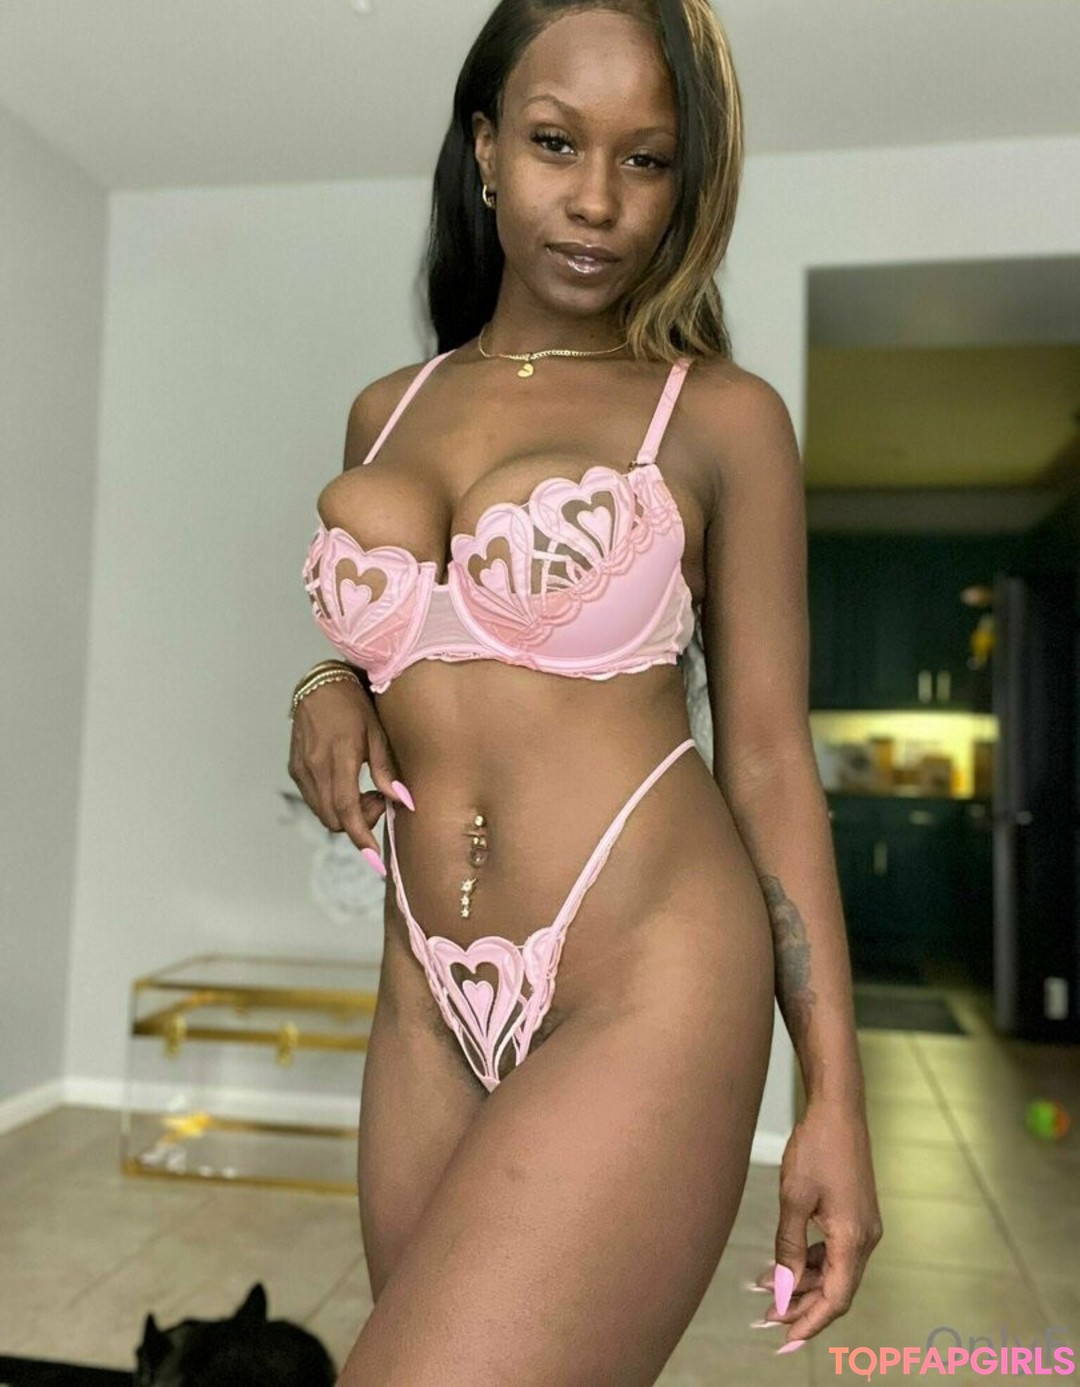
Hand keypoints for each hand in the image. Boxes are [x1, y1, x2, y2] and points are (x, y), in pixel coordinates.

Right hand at [287, 676, 412, 864]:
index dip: (362, 837)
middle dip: (359, 822)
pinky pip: (314, 800)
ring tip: (364, 790)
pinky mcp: (295, 769)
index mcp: (338, 758)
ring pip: (323, 813)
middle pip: (335, 819)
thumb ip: (386, 770)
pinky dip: (332, 803)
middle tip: (378, 799)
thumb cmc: (355, 705)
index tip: (375, 859)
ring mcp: (301, 770)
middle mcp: (314, 768)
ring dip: (345, 813)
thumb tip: (404, 802)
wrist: (321, 684)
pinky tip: (347, 784)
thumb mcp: (377, 734)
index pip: (348, 810)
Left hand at [751, 1097, 881, 1352]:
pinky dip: (810, 1261)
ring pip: (834, 1270)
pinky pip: (834, 1251)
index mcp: (854, 1239)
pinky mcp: (856, 1214)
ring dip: (802, 1283)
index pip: (836, 1299)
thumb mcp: (794, 1199)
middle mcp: (866, 1238)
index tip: (784, 1340)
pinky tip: (783, 1262)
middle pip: (835, 1289)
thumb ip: (788, 1247)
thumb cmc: (816, 1147)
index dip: (810, 1323)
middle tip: (765, 1318)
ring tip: (764, 1289)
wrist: (838, 1108)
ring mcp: (864, 1225)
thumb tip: (781, 1290)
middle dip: (801, 1306)